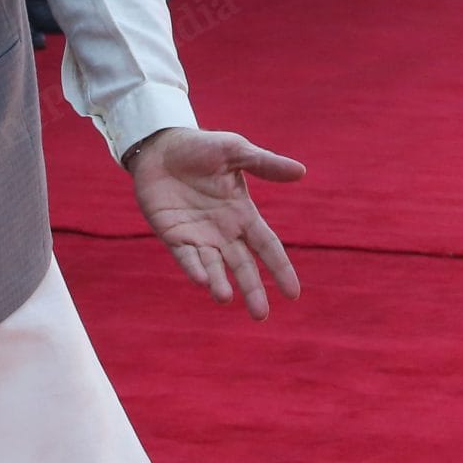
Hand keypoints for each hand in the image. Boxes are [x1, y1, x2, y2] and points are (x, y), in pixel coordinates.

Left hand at [128, 127, 307, 320]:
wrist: (161, 146)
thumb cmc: (202, 148)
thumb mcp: (236, 151)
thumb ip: (265, 164)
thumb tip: (301, 172)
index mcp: (243, 214)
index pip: (267, 246)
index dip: (280, 268)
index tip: (293, 294)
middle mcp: (223, 231)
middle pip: (242, 266)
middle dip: (252, 290)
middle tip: (261, 315)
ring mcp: (198, 235)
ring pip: (213, 267)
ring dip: (219, 283)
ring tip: (225, 298)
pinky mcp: (173, 235)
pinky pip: (185, 256)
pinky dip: (193, 268)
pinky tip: (201, 280)